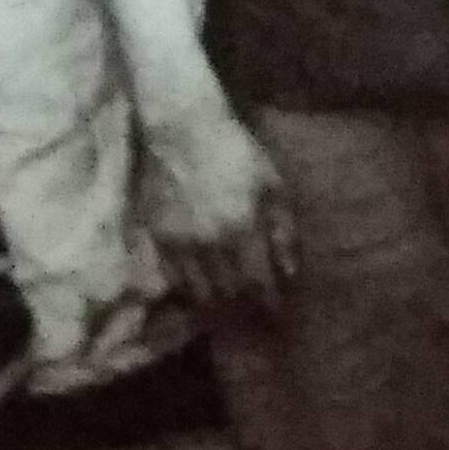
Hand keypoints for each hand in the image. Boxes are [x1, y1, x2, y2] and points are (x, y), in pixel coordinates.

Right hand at [146, 102, 300, 316]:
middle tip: (255, 319)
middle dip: (245, 311)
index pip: (259, 285)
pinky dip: (191, 291)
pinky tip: (202, 291)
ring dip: (217, 307)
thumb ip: (283, 229)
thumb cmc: (235, 152)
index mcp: (243, 230)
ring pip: (200, 294)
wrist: (181, 130)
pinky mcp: (158, 240)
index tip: (278, 316)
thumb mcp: (272, 183)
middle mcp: (210, 245)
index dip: (269, 305)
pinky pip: (175, 280)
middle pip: (229, 296)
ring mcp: (180, 245)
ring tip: (231, 311)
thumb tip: (290, 271)